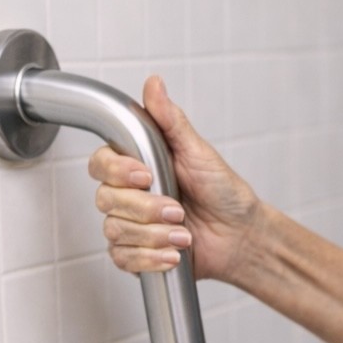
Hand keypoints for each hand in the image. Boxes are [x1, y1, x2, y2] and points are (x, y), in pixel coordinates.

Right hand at [89, 75, 262, 281]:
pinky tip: (174, 255)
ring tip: (184, 234)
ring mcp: (130, 226)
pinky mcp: (136, 254)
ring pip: (115, 230)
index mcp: (136, 167)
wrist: (241, 234)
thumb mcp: (198, 152)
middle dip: (145, 208)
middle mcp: (128, 195)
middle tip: (178, 209)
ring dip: (153, 235)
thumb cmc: (223, 191)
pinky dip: (150, 259)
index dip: (118, 171)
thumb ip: (171, 121)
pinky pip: (123, 258)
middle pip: (106, 199)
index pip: (101, 164)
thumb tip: (154, 84)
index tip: (146, 176)